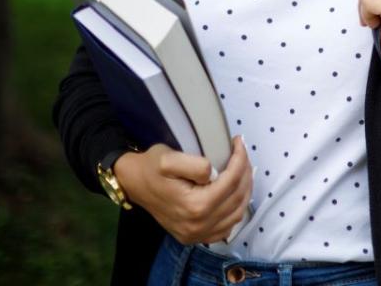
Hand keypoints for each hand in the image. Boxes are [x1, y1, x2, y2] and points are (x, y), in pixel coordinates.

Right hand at [113, 135, 251, 244]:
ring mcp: (196, 235)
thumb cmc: (151, 168)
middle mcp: (197, 225)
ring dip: (245, 190)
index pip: (231, 181)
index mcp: (194, 206)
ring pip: (237, 214)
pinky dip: (236, 210)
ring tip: (243, 170)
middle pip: (237, 197)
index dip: (240, 159)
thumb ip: (196, 165)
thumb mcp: (169, 159)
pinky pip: (226, 228)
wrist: (134, 183)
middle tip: (243, 154)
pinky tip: (235, 193)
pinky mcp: (194, 237)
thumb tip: (216, 173)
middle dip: (245, 172)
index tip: (239, 142)